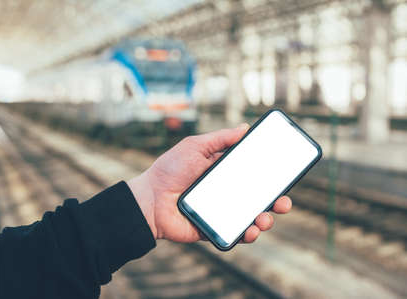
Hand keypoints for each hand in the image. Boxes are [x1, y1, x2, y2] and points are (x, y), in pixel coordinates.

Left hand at [127, 124, 291, 242]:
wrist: (149, 199)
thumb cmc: (169, 169)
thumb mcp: (195, 146)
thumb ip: (220, 139)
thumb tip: (245, 128)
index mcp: (225, 174)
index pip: (255, 175)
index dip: (272, 177)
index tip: (286, 176)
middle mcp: (227, 193)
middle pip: (259, 198)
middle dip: (277, 201)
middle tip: (284, 202)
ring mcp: (221, 212)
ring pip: (251, 218)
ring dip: (265, 220)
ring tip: (265, 218)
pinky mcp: (214, 229)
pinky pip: (235, 234)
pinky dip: (247, 234)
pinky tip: (250, 230)